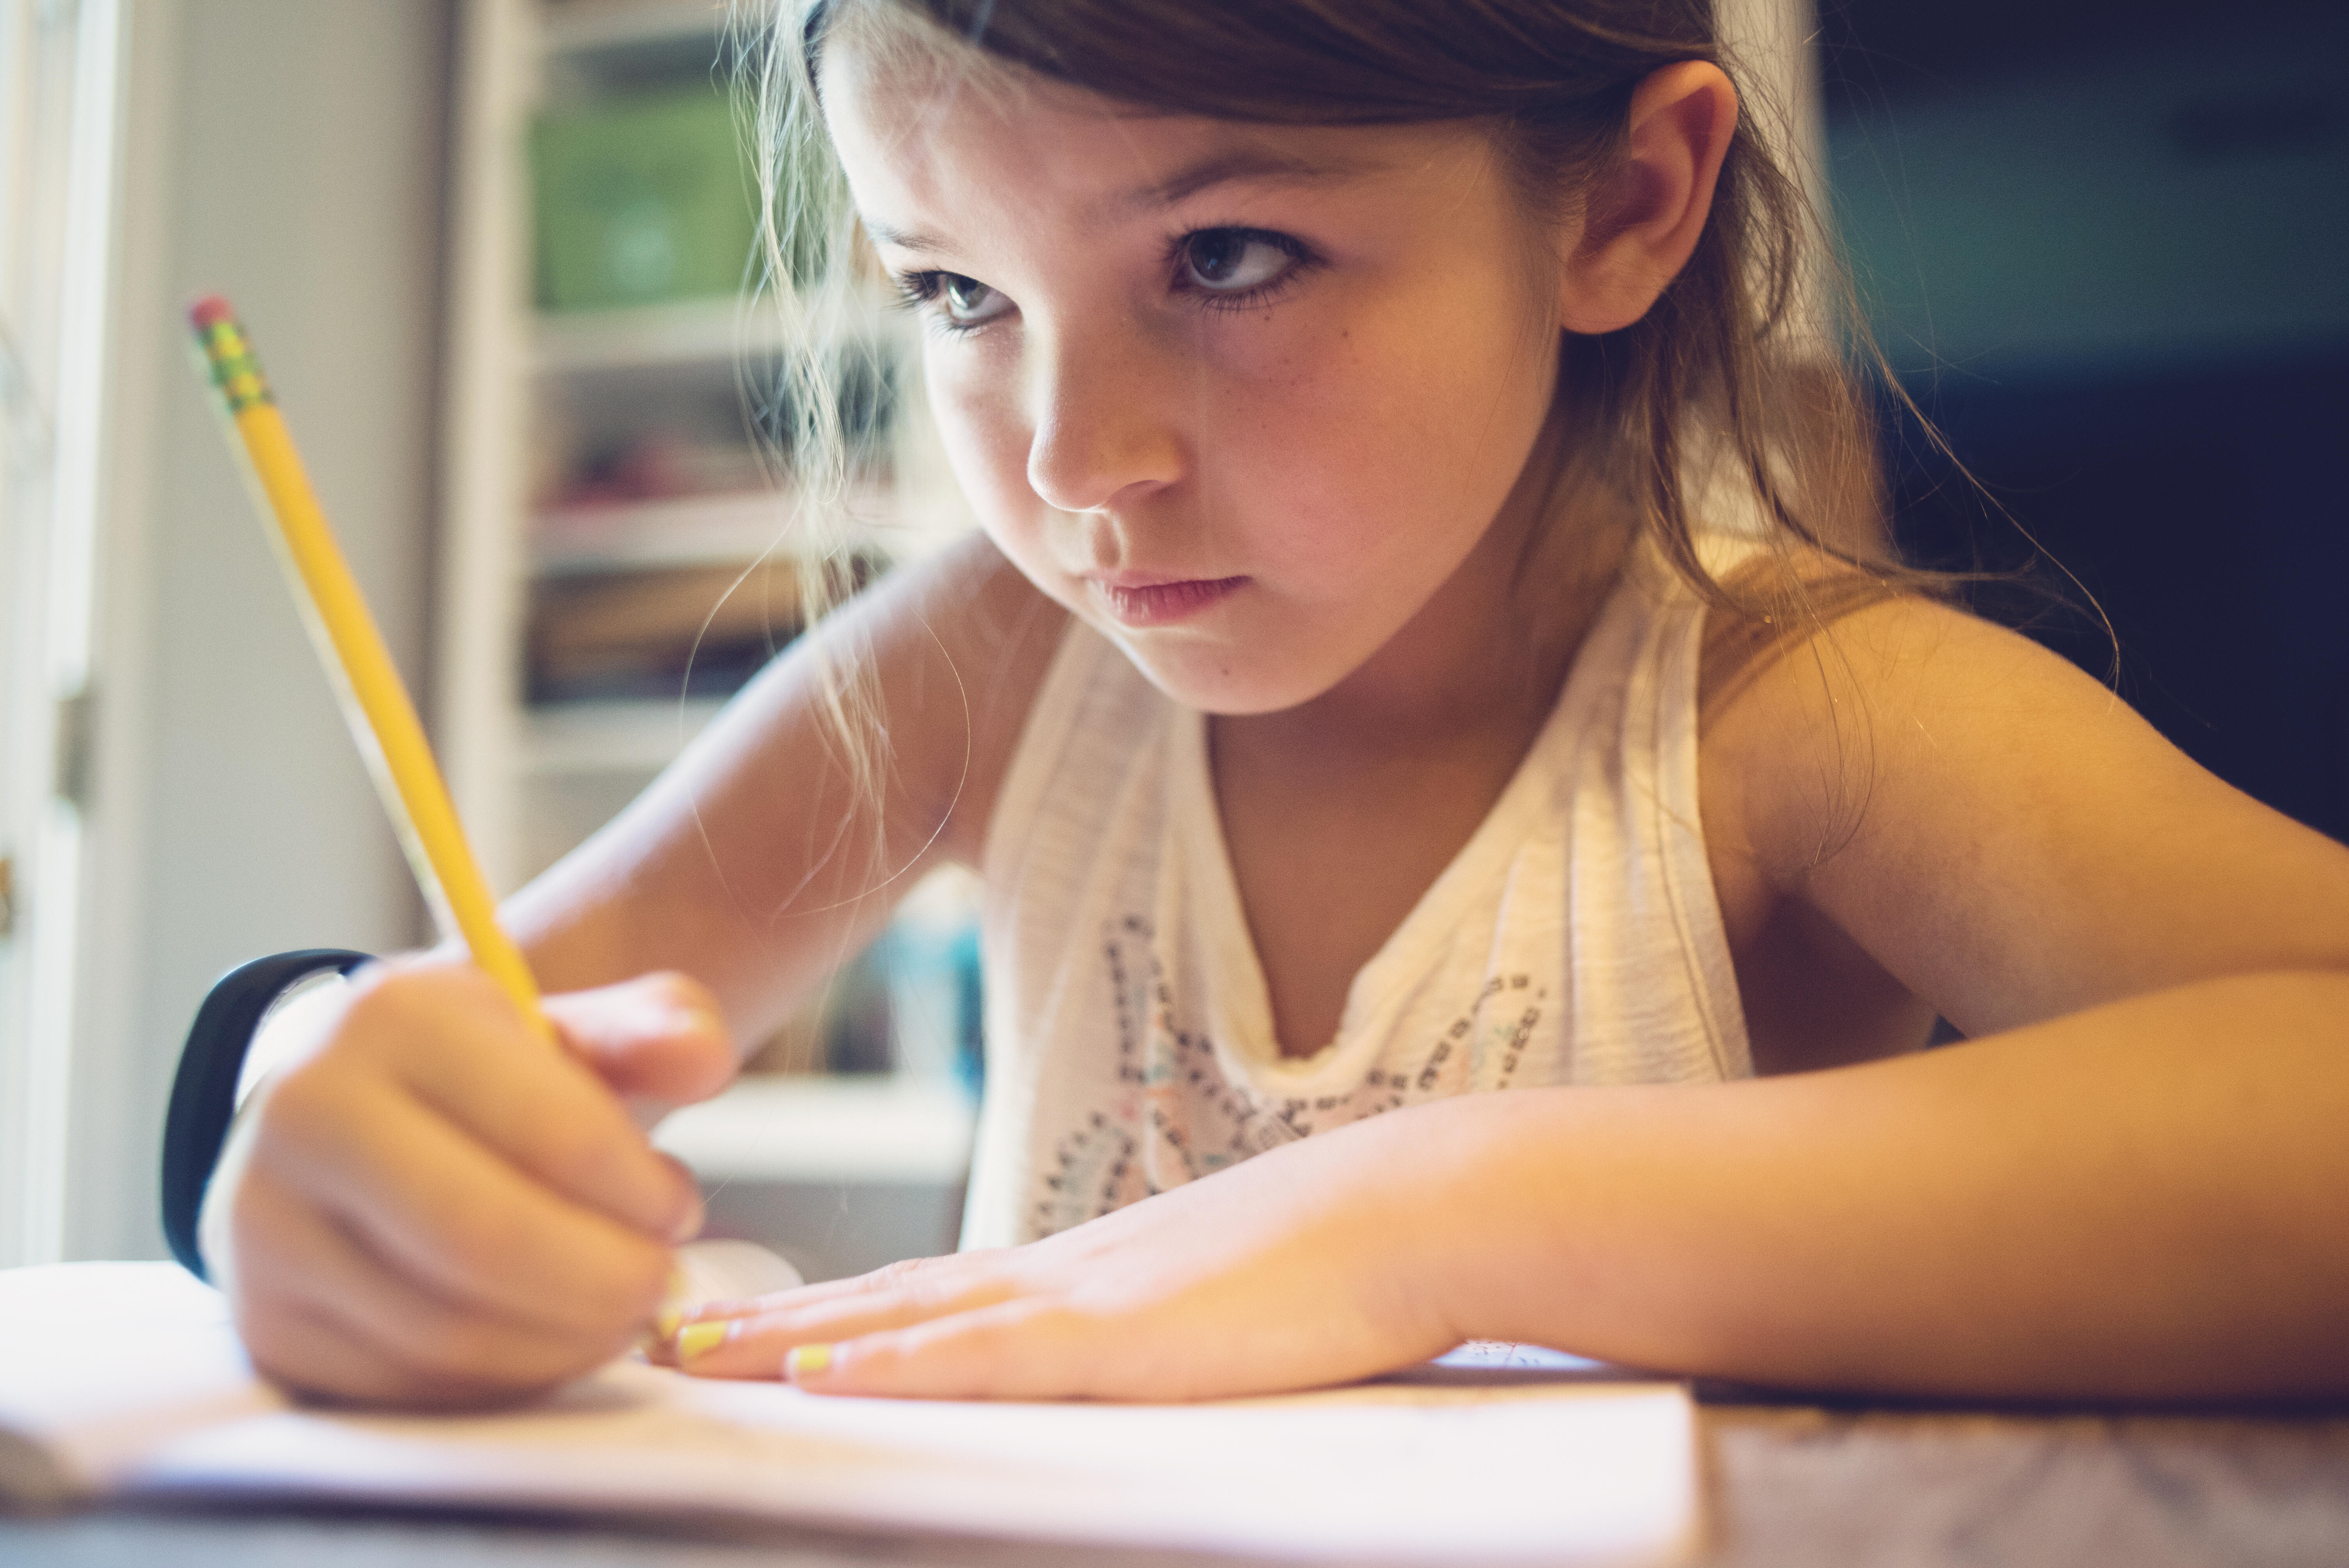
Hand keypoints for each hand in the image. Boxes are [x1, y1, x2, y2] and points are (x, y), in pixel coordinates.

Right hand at [209, 957, 733, 1406]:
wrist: (353, 1118)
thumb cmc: (487, 1077)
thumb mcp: (575, 1027)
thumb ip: (654, 1030)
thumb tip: (704, 1061)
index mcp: (392, 1016)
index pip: (552, 1133)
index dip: (640, 1191)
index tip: (677, 1207)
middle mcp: (305, 1113)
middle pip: (486, 1241)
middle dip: (606, 1278)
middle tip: (658, 1280)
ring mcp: (267, 1225)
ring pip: (448, 1328)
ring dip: (566, 1338)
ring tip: (617, 1307)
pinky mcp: (269, 1322)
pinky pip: (410, 1382)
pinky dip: (505, 1377)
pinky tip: (548, 1337)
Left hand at [662, 1106, 1466, 1399]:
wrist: (1405, 1211)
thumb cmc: (1332, 1262)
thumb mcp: (1215, 1302)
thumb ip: (1152, 1328)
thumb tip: (1123, 1357)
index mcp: (1080, 1276)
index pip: (925, 1293)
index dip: (828, 1312)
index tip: (744, 1325)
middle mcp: (1056, 1276)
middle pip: (883, 1300)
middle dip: (769, 1323)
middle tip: (664, 1332)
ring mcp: (1079, 1300)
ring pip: (900, 1320)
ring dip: (789, 1339)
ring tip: (691, 1349)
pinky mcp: (1115, 1335)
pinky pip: (978, 1352)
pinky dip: (888, 1364)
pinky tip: (814, 1376)